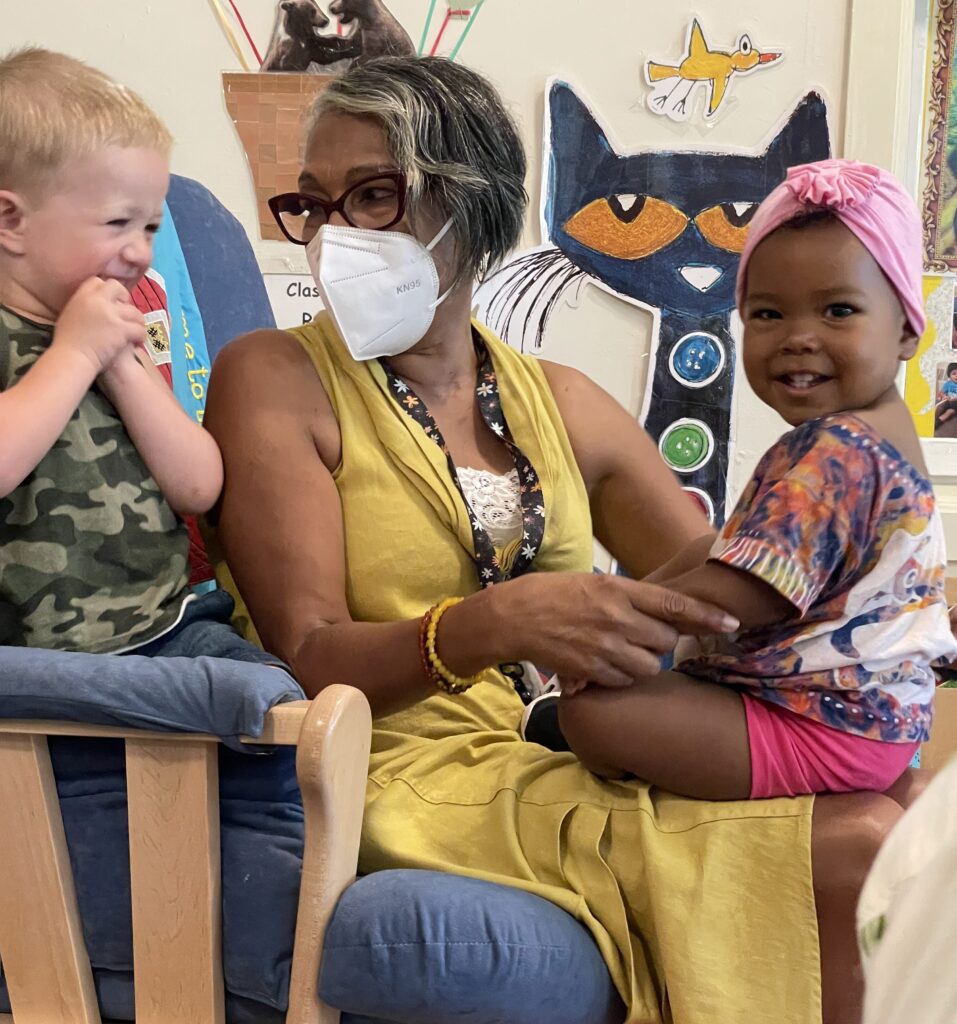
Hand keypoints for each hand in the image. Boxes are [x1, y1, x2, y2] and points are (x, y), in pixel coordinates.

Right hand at [52, 278, 144, 375]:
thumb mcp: (69, 315)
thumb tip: (93, 304)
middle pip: (117, 288)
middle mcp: (97, 300)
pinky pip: (139, 329)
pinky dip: (140, 337)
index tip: (111, 302)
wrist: (70, 358)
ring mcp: (110, 314)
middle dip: (125, 298)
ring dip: (137, 322)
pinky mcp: (121, 329)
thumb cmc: (67, 343)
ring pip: (134, 311)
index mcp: (81, 296)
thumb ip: (83, 306)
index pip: (98, 282)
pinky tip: (137, 343)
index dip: (107, 291)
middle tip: (125, 314)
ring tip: (134, 333)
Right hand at [495, 572, 737, 688]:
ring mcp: (604, 646)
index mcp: (618, 589)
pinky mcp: (591, 670)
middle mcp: (616, 618)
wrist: (513, 616)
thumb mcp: (593, 582)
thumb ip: (627, 597)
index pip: (673, 605)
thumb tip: (660, 612)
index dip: (706, 616)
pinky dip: (621, 676)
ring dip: (643, 662)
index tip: (732, 622)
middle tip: (642, 635)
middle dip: (661, 641)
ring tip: (621, 651)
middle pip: (665, 640)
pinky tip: (604, 664)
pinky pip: (624, 681)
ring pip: (649, 666)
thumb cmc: (552, 593)